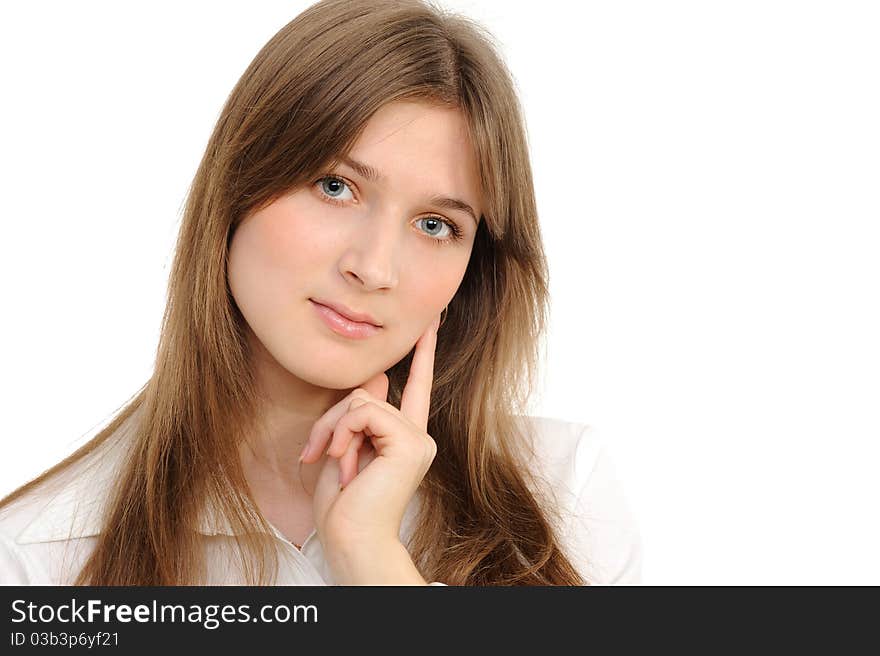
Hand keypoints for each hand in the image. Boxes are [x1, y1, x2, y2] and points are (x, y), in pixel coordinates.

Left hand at [299, 313, 440, 556]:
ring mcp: (416, 438)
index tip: (430, 323)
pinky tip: (345, 462)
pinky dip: (343, 433)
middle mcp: (417, 436)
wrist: (352, 541)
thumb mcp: (343, 451)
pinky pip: (364, 412)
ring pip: (362, 401)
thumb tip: (377, 378)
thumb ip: (358, 415)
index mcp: (404, 439)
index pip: (416, 387)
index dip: (424, 354)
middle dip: (332, 420)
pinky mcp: (408, 441)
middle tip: (315, 453)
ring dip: (334, 430)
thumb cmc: (343, 509)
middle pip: (367, 394)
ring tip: (334, 463)